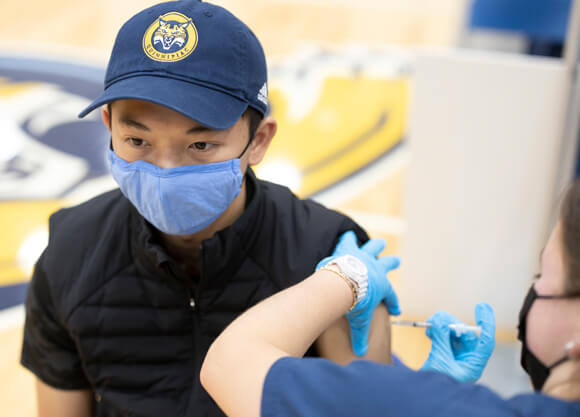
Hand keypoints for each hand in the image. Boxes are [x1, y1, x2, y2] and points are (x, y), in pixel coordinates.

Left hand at [317, 231, 400, 355]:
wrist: (341, 285)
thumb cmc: (353, 304)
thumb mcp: (359, 321)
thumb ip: (360, 336)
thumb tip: (360, 353)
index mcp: (382, 286)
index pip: (391, 297)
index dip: (394, 303)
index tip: (396, 311)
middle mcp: (376, 269)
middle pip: (388, 265)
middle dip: (392, 263)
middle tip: (397, 261)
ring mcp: (363, 257)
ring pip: (373, 248)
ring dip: (377, 245)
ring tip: (380, 242)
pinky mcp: (349, 249)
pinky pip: (348, 242)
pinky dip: (347, 239)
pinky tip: (345, 235)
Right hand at [420, 303, 494, 382]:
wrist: (425, 401)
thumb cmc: (437, 390)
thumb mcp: (440, 361)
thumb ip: (442, 339)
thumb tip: (442, 319)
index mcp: (473, 364)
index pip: (486, 340)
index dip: (486, 322)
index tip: (482, 307)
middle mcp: (466, 360)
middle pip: (466, 334)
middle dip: (452, 324)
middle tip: (438, 318)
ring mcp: (455, 358)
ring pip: (453, 335)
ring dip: (442, 327)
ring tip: (430, 326)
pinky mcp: (444, 357)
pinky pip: (443, 339)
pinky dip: (436, 333)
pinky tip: (429, 332)